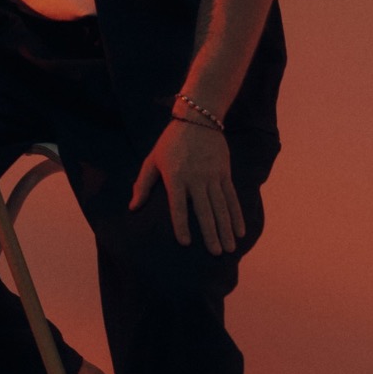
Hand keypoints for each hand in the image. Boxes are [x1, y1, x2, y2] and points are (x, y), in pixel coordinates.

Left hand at [130, 119, 245, 254]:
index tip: (185, 243)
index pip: (178, 206)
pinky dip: (237, 215)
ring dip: (226, 229)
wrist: (198, 120)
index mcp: (176, 177)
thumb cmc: (170, 142)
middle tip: (216, 254)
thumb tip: (132, 207)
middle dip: (211, 234)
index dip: (181, 225)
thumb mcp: (152, 160)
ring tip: (230, 248)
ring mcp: (212, 176)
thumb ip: (142, 184)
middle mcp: (196, 179)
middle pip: (205, 211)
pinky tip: (240, 231)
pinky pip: (232, 198)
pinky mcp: (224, 173)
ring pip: (221, 207)